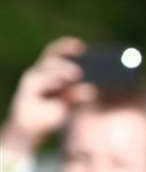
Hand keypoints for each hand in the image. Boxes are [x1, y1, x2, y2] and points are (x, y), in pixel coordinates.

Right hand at [2, 38, 92, 154]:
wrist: (33, 126)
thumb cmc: (52, 110)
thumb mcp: (69, 101)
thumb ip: (78, 93)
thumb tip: (93, 89)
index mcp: (51, 70)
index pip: (57, 52)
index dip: (67, 46)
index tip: (82, 45)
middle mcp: (41, 71)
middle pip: (52, 59)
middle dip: (66, 62)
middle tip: (80, 70)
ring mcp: (33, 78)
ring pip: (47, 69)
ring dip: (61, 71)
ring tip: (76, 74)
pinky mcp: (27, 88)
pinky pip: (40, 83)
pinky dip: (51, 82)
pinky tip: (61, 86)